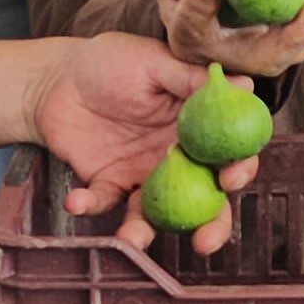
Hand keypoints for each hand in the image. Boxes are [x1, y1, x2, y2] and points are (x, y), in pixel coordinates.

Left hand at [31, 33, 249, 252]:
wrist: (57, 78)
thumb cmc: (111, 62)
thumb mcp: (153, 62)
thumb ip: (193, 79)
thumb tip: (246, 87)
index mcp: (196, 128)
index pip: (228, 154)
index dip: (238, 168)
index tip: (232, 178)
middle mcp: (177, 159)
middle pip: (206, 200)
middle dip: (211, 226)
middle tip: (205, 241)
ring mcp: (143, 176)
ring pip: (156, 215)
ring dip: (146, 232)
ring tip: (134, 239)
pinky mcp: (108, 184)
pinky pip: (104, 202)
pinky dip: (89, 205)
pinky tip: (76, 200)